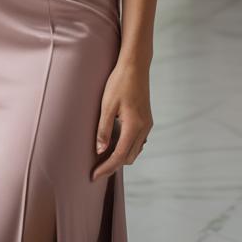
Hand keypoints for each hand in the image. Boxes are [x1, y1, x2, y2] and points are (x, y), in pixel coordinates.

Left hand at [91, 59, 151, 181]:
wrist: (136, 65)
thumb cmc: (119, 82)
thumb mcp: (107, 105)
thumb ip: (104, 129)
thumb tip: (100, 151)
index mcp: (134, 126)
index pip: (119, 156)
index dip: (106, 168)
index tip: (93, 176)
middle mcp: (144, 128)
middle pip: (129, 157)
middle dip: (113, 164)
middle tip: (96, 166)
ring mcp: (147, 124)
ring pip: (135, 150)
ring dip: (121, 155)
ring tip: (103, 155)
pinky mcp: (146, 119)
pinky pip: (138, 140)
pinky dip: (127, 146)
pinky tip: (115, 141)